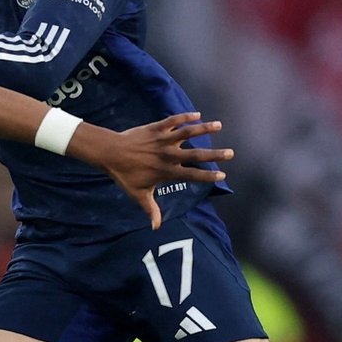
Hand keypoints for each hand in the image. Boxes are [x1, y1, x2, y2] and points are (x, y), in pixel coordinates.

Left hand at [98, 113, 232, 228]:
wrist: (110, 153)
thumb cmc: (124, 175)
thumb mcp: (138, 194)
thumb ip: (150, 209)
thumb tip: (156, 228)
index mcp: (166, 171)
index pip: (191, 175)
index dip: (207, 176)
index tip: (222, 175)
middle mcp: (168, 155)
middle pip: (195, 154)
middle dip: (214, 154)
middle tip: (230, 153)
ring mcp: (162, 140)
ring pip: (186, 133)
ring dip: (204, 128)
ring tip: (219, 125)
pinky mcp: (156, 128)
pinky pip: (172, 121)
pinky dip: (184, 117)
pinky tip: (197, 114)